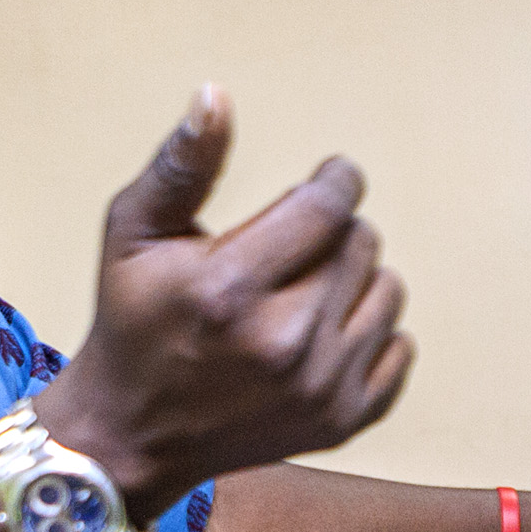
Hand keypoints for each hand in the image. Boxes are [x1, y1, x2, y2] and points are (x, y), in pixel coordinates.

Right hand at [37, 90, 414, 521]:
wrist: (130, 437)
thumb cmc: (131, 321)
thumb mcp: (134, 233)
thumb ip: (182, 164)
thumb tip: (216, 94)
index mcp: (230, 289)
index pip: (329, 204)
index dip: (335, 179)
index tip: (326, 179)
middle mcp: (283, 343)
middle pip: (361, 241)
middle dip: (331, 231)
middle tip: (289, 250)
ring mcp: (319, 388)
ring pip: (388, 289)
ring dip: (353, 279)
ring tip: (301, 292)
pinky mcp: (344, 420)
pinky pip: (400, 345)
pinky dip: (369, 332)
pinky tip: (320, 335)